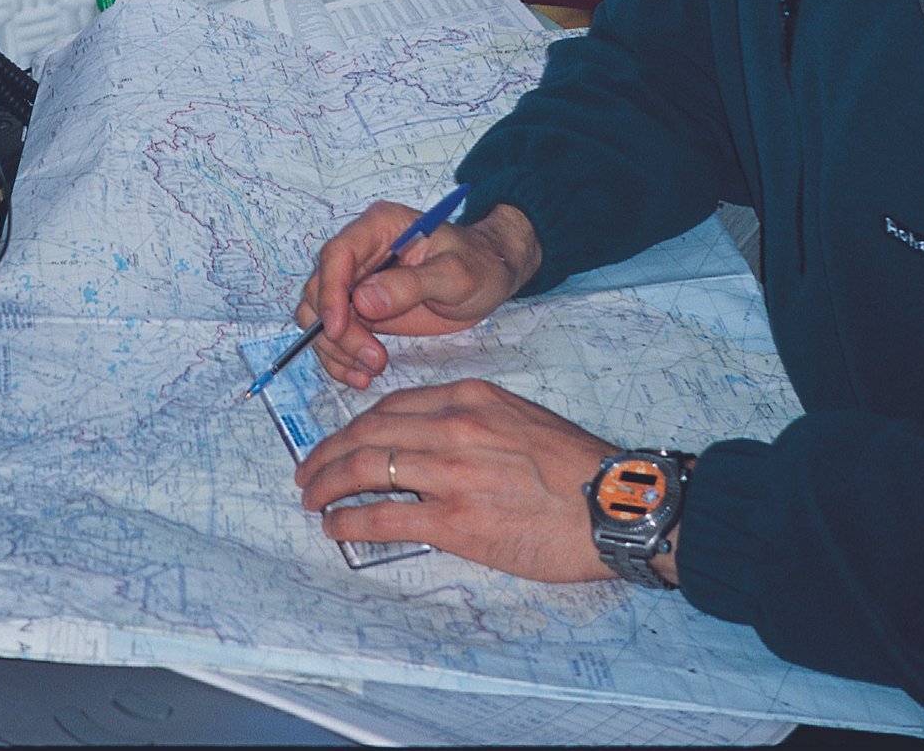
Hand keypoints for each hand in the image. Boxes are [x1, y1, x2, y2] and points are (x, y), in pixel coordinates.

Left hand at [294, 378, 615, 581]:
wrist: (615, 507)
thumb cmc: (577, 469)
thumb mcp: (523, 418)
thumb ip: (474, 421)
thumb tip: (432, 440)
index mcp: (471, 398)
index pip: (392, 406)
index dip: (355, 426)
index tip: (340, 442)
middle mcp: (455, 426)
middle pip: (368, 432)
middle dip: (328, 452)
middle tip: (308, 471)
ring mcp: (452, 472)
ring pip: (366, 468)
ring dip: (328, 484)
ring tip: (312, 497)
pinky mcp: (456, 520)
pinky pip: (384, 515)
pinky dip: (350, 519)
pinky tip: (336, 525)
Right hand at [296, 202, 540, 387]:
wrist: (491, 275)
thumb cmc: (479, 264)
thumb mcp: (456, 274)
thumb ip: (411, 285)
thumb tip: (363, 300)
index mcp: (379, 227)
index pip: (337, 254)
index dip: (330, 292)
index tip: (338, 328)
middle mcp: (361, 252)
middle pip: (322, 289)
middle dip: (338, 331)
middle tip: (373, 359)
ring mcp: (357, 281)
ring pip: (319, 316)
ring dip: (336, 349)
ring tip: (371, 370)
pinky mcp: (360, 309)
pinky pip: (333, 334)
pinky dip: (340, 358)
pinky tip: (361, 374)